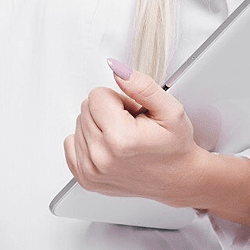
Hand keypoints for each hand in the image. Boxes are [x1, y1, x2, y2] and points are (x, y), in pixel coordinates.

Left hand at [63, 59, 206, 206]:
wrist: (178, 179)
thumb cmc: (174, 147)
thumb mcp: (170, 109)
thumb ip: (141, 85)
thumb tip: (116, 69)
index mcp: (121, 139)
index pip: (96, 95)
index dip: (118, 99)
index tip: (133, 113)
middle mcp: (102, 157)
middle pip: (86, 108)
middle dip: (108, 111)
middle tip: (131, 125)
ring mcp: (91, 171)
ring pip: (80, 123)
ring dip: (99, 126)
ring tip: (123, 138)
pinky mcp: (86, 179)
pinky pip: (70, 143)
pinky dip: (88, 141)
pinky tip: (108, 147)